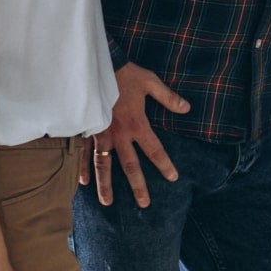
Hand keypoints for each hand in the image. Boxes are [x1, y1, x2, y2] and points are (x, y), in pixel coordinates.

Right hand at [80, 63, 189, 207]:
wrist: (96, 67)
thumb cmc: (125, 73)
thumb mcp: (150, 82)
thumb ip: (168, 97)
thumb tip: (187, 108)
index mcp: (137, 124)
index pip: (155, 150)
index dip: (165, 165)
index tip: (173, 178)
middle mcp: (119, 134)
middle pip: (130, 165)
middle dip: (138, 186)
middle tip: (144, 204)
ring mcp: (101, 134)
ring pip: (103, 165)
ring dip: (106, 185)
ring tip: (108, 203)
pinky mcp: (87, 130)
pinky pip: (84, 153)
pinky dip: (83, 168)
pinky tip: (83, 182)